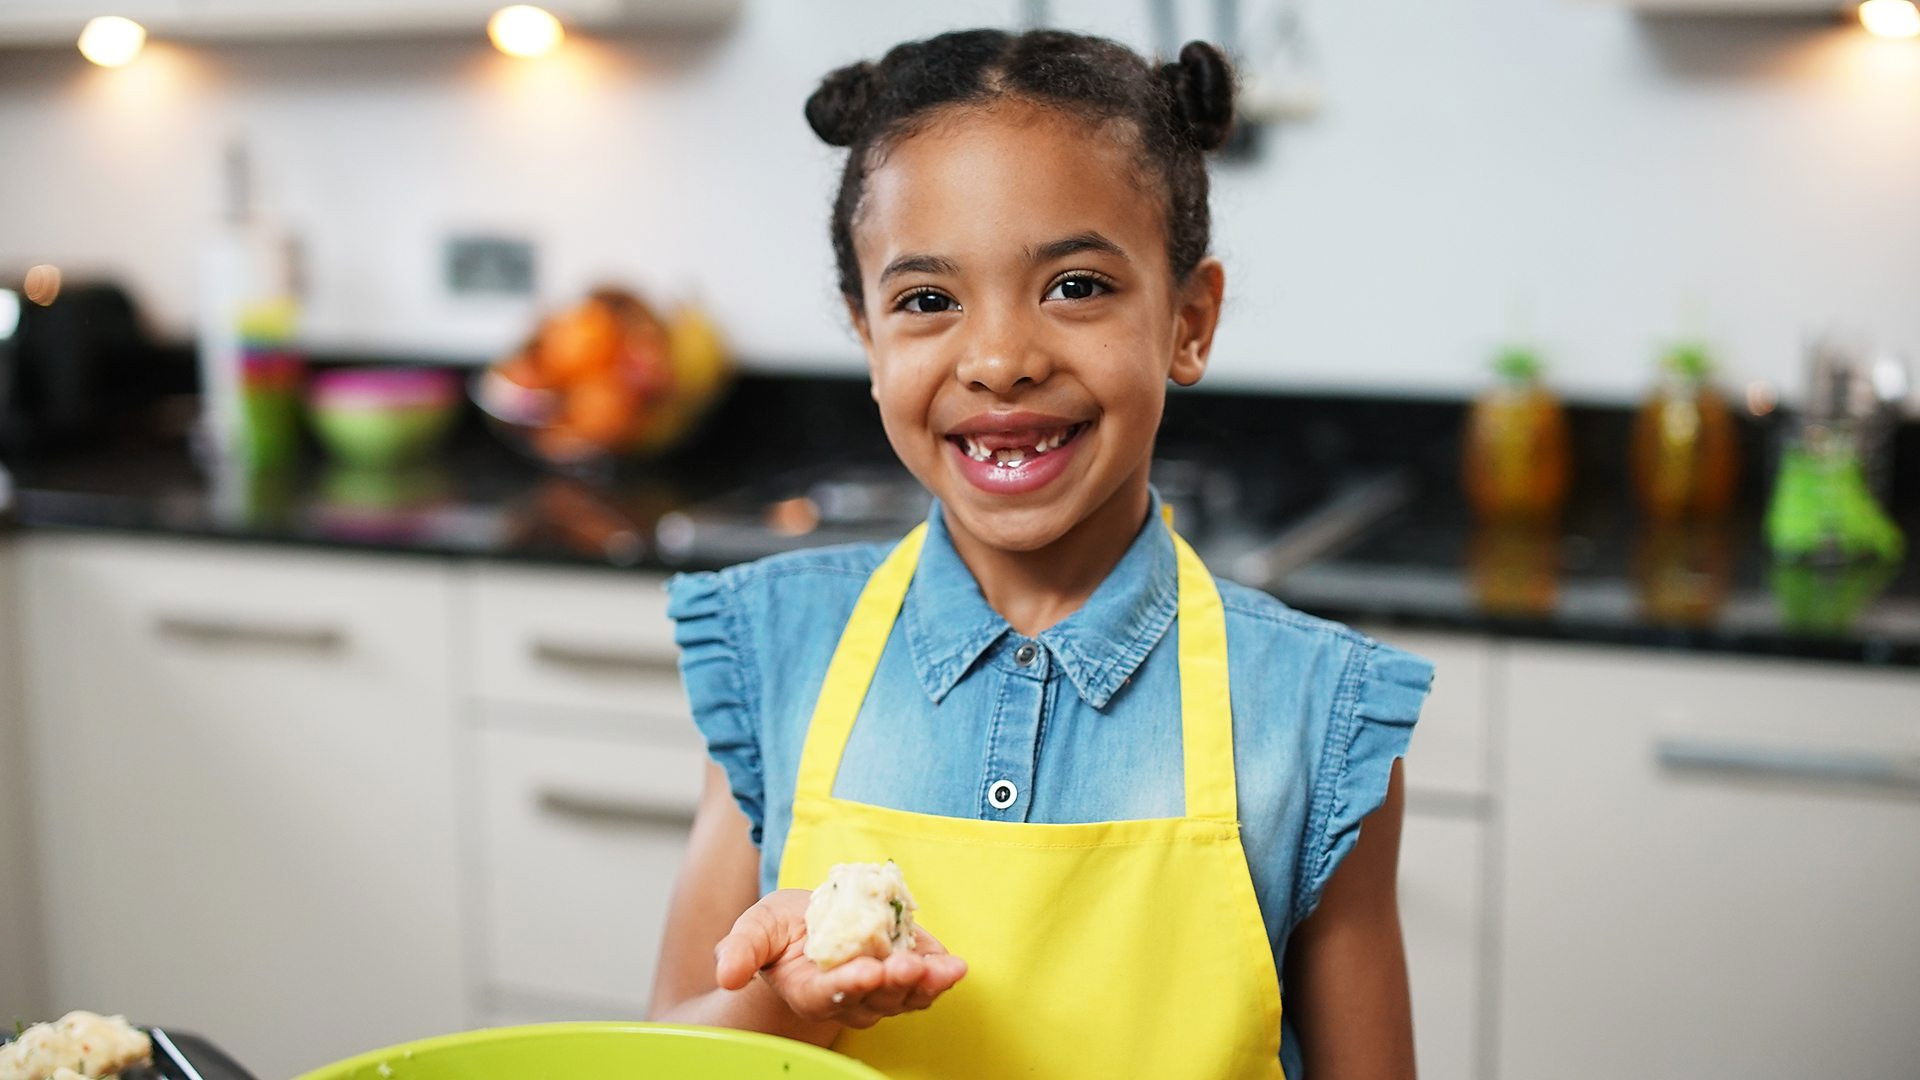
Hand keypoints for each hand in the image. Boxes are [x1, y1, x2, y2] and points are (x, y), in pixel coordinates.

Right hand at [714, 888, 967, 1029]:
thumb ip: (742, 949)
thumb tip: (727, 973)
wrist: (813, 926)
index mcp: (807, 989)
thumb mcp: (756, 928)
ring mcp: (879, 988)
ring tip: (943, 970)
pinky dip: (940, 977)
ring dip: (924, 985)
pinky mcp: (904, 973)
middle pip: (872, 999)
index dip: (846, 985)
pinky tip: (954, 966)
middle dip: (891, 984)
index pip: (827, 995)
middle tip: (906, 968)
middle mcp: (846, 997)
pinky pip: (924, 984)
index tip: (864, 972)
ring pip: (903, 997)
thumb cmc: (781, 931)